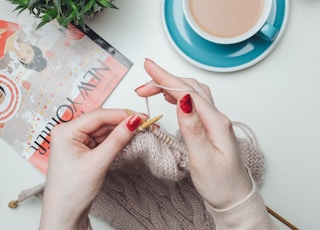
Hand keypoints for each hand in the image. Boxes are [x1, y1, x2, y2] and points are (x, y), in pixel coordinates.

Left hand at [39, 109, 145, 229]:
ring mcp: (78, 142)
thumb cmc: (70, 192)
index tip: (141, 117)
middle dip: (124, 122)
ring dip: (122, 131)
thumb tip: (133, 122)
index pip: (98, 116)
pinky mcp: (85, 150)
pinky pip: (103, 140)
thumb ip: (117, 140)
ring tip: (140, 131)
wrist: (65, 215)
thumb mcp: (98, 163)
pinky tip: (128, 138)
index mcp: (65, 131)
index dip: (121, 115)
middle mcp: (70, 133)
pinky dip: (116, 139)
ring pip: (104, 130)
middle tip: (145, 123)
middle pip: (102, 121)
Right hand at [135, 59, 251, 208]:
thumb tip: (183, 99)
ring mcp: (214, 121)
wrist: (234, 197)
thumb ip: (192, 127)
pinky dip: (180, 95)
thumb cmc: (220, 183)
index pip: (188, 92)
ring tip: (152, 88)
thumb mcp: (203, 158)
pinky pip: (194, 103)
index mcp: (215, 122)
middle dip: (165, 80)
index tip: (149, 67)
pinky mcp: (210, 127)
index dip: (166, 78)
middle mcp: (217, 118)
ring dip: (172, 85)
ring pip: (192, 93)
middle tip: (142, 85)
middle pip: (190, 88)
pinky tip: (171, 98)